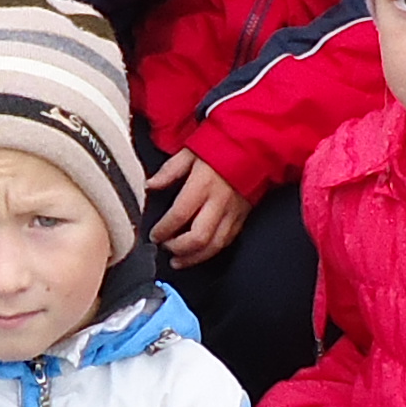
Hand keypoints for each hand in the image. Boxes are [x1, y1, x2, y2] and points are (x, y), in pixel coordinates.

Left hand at [148, 148, 246, 265]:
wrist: (254, 146)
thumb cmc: (222, 146)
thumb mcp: (190, 151)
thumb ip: (169, 171)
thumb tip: (151, 185)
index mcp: (202, 185)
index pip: (179, 216)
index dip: (163, 230)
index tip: (154, 234)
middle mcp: (218, 202)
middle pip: (198, 238)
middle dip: (178, 249)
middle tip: (165, 248)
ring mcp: (233, 212)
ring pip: (214, 245)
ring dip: (194, 258)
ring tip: (179, 261)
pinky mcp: (243, 216)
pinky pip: (228, 240)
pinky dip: (212, 251)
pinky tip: (201, 253)